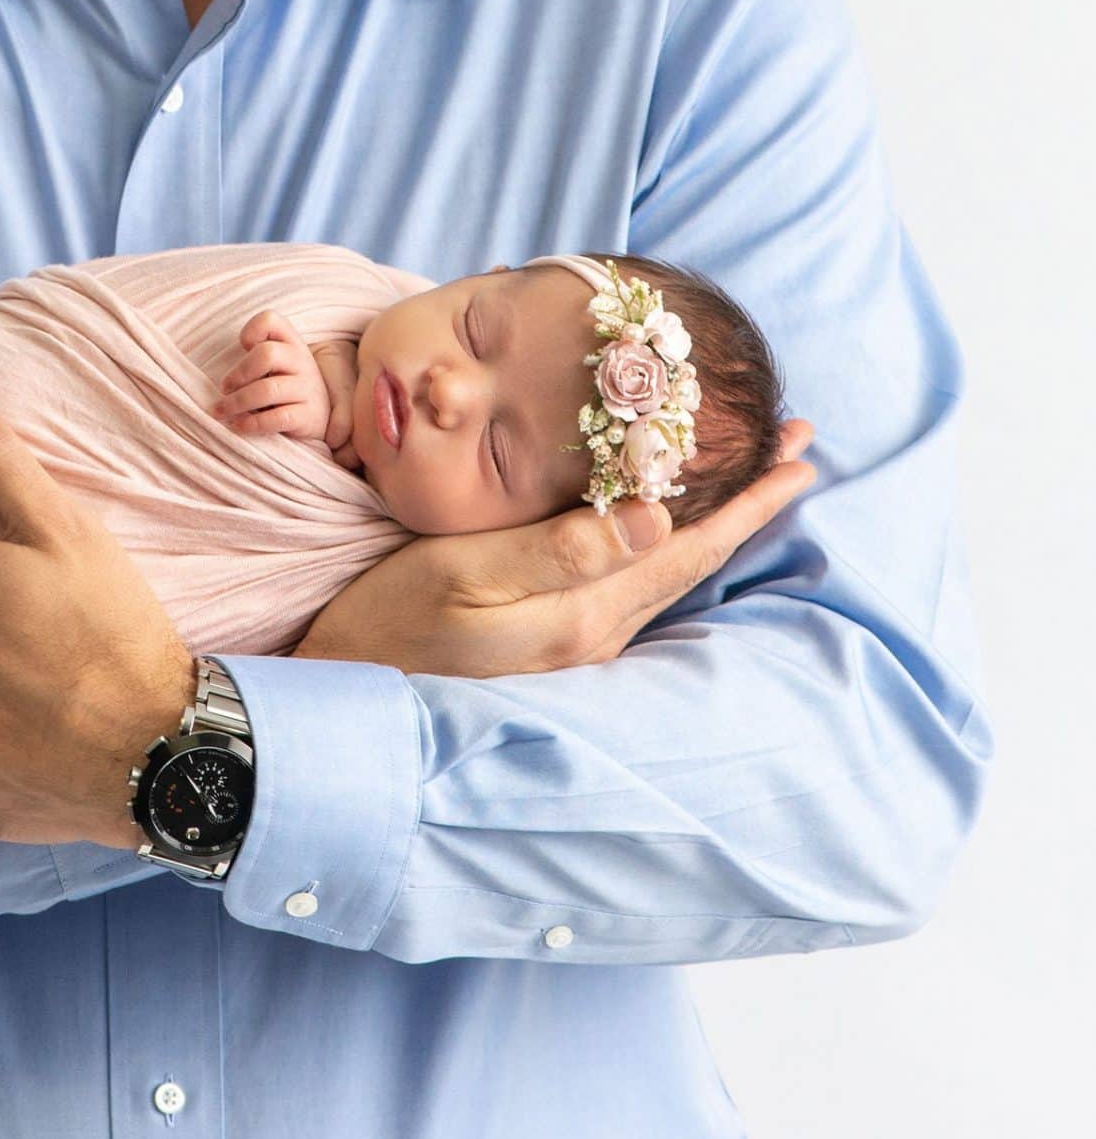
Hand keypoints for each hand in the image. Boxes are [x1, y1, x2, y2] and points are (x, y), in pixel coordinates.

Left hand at [214, 310, 330, 441]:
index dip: (251, 331)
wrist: (321, 416)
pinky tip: (240, 426)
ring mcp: (308, 388)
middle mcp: (302, 361)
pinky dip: (252, 423)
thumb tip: (224, 378)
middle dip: (239, 373)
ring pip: (268, 390)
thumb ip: (256, 356)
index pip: (270, 320)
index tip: (242, 348)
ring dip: (237, 403)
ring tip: (222, 411)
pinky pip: (277, 418)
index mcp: (291, 342)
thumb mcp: (277, 363)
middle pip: (267, 354)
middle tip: (224, 389)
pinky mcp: (309, 416)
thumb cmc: (286, 385)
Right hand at [293, 417, 820, 677]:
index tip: (801, 450)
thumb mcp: (463, 572)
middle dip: (745, 502)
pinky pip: (629, 584)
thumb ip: (557, 549)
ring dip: (710, 521)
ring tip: (747, 479)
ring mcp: (572, 647)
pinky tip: (660, 525)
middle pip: (690, 557)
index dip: (748, 497)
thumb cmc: (388, 621)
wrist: (337, 692)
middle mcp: (593, 636)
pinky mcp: (547, 644)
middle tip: (797, 446)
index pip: (689, 545)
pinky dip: (664, 544)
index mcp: (584, 613)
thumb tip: (656, 515)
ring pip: (665, 572)